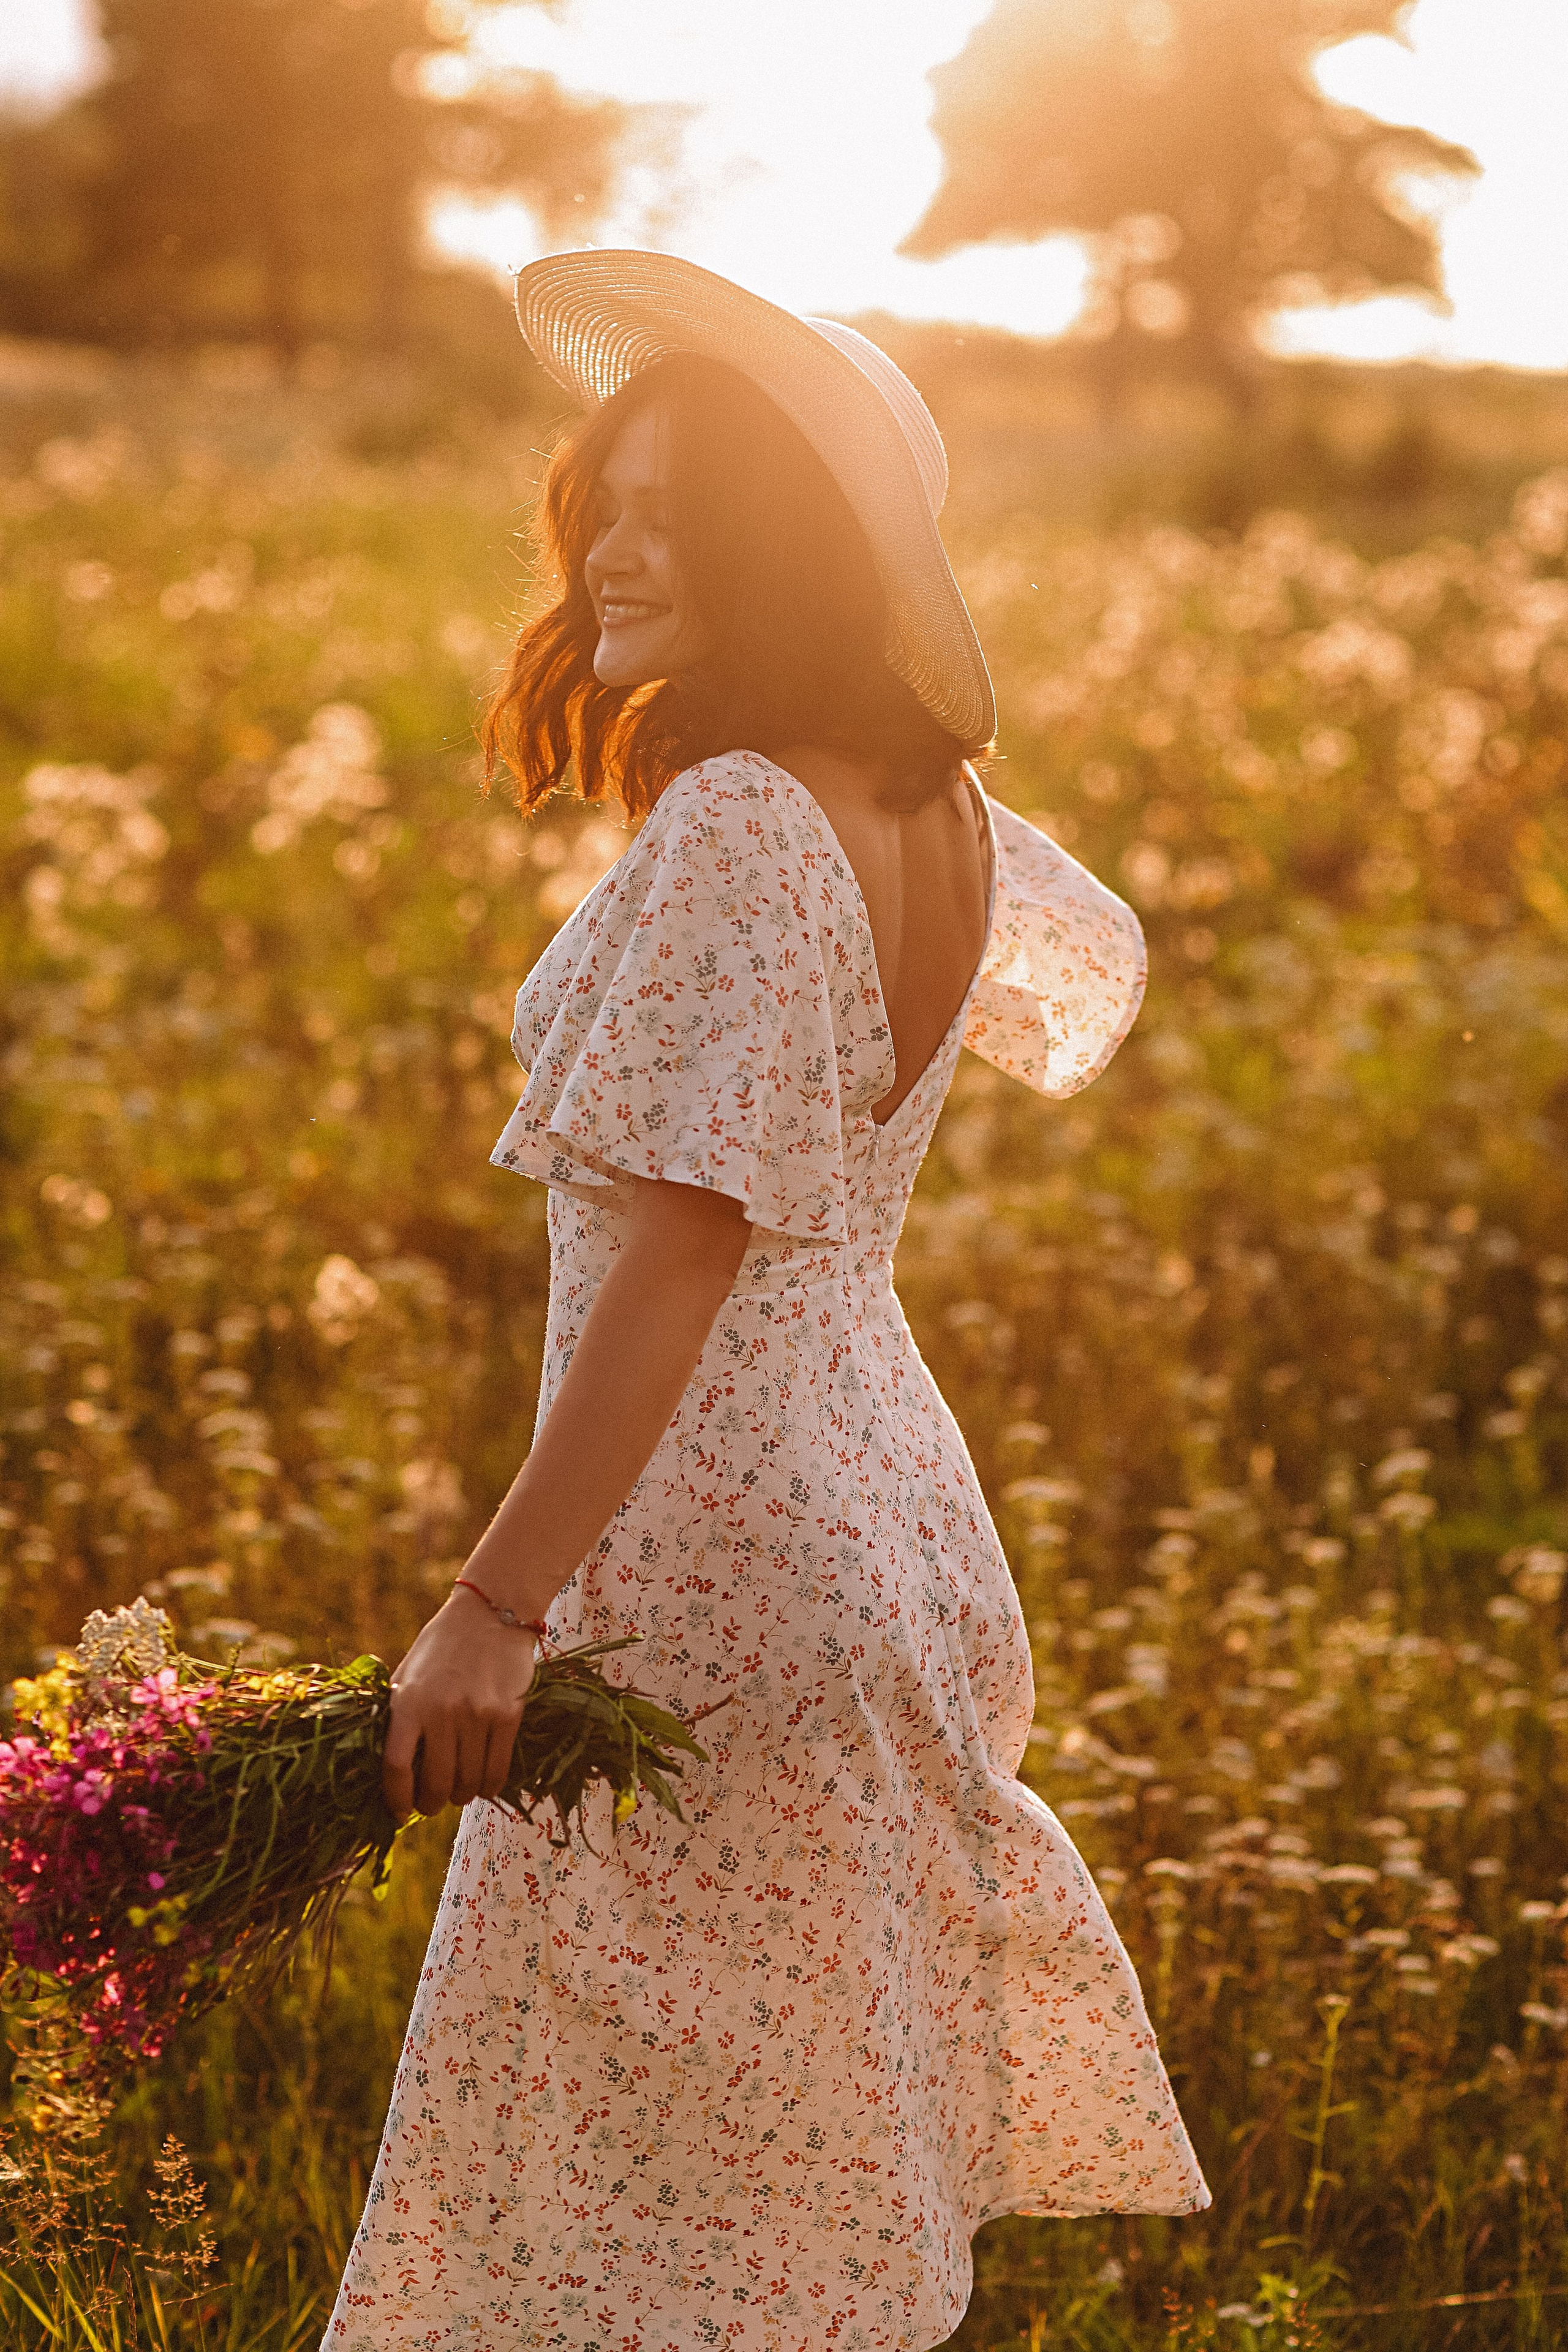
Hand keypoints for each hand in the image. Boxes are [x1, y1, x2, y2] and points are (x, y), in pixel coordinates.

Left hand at [382, 1590, 536, 1823]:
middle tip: (432, 1804)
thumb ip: (398, 1714)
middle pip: (435, 1783)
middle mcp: (441, 1711)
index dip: (396, 1799)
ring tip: (459, 1790)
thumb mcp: (408, 1673)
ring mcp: (477, 1714)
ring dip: (462, 1796)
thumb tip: (390, 1765)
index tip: (399, 1812)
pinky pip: (498, 1770)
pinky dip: (490, 1787)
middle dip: (432, 1804)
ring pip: (468, 1783)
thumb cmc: (442, 1645)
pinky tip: (484, 1784)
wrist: (492, 1612)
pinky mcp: (508, 1715)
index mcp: (408, 1701)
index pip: (397, 1767)